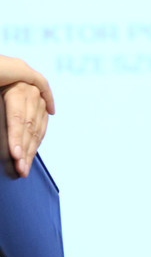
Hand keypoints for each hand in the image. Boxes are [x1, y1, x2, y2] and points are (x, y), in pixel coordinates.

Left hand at [0, 57, 54, 179]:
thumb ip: (7, 114)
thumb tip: (2, 132)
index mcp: (16, 86)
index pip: (18, 118)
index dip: (16, 137)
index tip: (14, 155)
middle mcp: (29, 89)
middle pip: (29, 125)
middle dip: (24, 150)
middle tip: (20, 170)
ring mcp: (36, 94)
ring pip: (37, 127)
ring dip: (31, 149)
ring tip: (25, 167)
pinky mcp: (38, 99)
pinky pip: (41, 123)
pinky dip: (38, 139)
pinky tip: (32, 152)